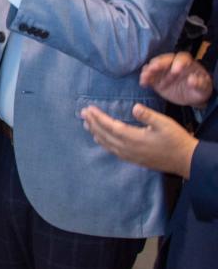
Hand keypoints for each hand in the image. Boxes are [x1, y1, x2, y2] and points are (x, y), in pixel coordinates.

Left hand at [81, 103, 199, 178]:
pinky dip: (104, 143)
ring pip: (107, 144)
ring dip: (95, 133)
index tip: (88, 109)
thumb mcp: (164, 123)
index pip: (109, 126)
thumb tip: (134, 108)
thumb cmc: (175, 139)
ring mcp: (130, 156)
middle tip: (82, 113)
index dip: (97, 118)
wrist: (186, 160)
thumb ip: (148, 115)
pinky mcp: (133, 159)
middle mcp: (128, 148)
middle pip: (104, 135)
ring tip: (86, 124)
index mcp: (133, 138)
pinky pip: (113, 151)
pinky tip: (100, 139)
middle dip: (92, 123)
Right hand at [140, 52, 212, 107]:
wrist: (191, 96)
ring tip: (145, 77)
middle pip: (164, 59)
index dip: (178, 62)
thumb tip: (192, 79)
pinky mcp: (156, 79)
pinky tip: (143, 83)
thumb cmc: (199, 89)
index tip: (176, 71)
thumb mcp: (204, 88)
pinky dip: (144, 79)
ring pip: (153, 66)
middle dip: (159, 63)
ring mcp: (163, 70)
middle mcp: (173, 63)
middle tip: (154, 68)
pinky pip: (148, 76)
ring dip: (148, 70)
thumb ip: (200, 84)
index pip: (182, 58)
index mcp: (187, 62)